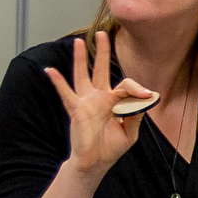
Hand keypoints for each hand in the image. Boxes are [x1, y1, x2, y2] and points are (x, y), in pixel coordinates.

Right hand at [41, 32, 150, 179]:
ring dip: (81, 59)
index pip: (126, 87)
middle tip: (102, 34)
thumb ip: (136, 115)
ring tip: (79, 42)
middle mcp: (99, 97)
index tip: (147, 96)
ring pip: (83, 75)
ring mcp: (87, 102)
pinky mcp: (76, 110)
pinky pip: (66, 93)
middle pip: (101, 69)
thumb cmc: (111, 147)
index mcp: (114, 102)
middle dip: (103, 52)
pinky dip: (58, 82)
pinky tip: (50, 70)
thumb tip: (144, 100)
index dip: (137, 89)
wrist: (96, 163)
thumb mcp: (130, 132)